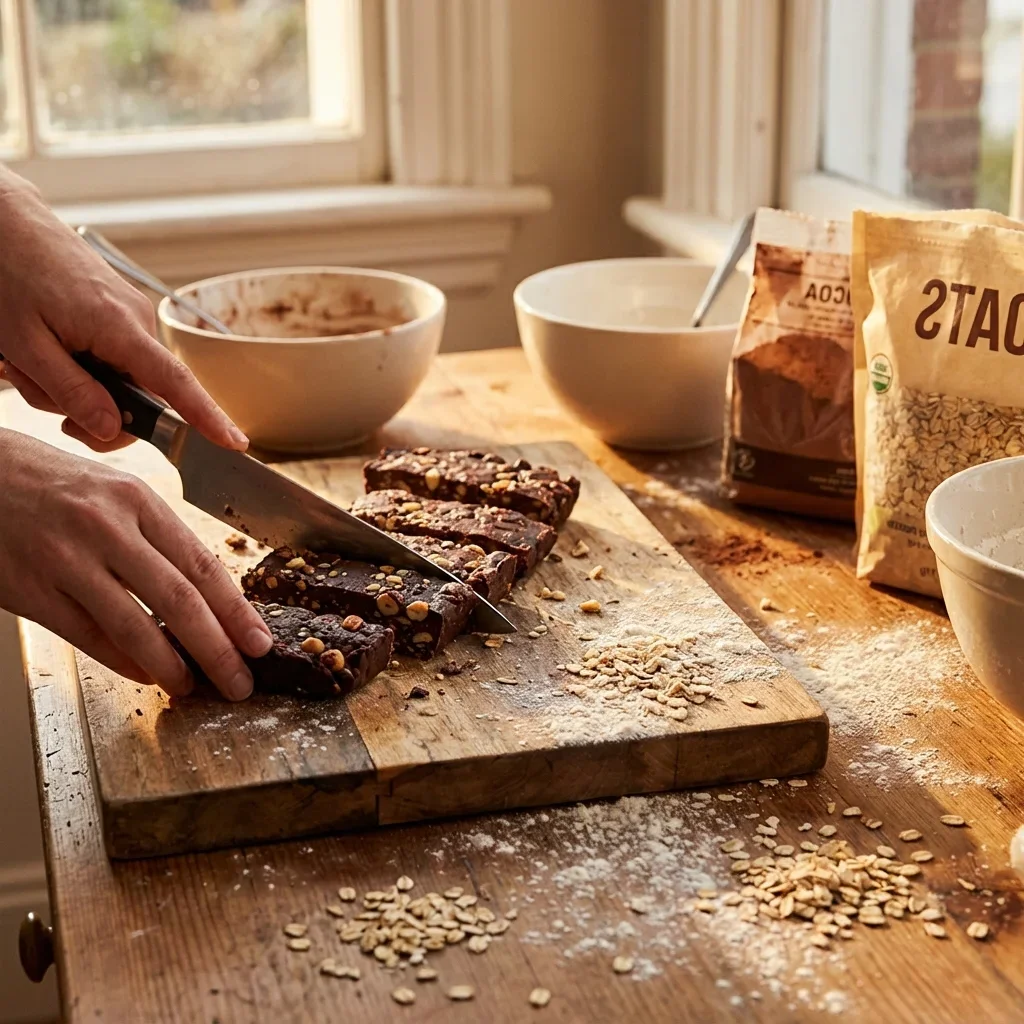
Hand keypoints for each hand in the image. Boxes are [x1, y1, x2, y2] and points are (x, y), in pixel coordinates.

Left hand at [0, 166, 245, 452]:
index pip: (176, 383)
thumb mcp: (26, 346)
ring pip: (118, 381)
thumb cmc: (8, 273)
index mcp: (120, 328)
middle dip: (92, 411)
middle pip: (139, 396)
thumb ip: (72, 392)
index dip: (207, 417)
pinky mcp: (116, 314)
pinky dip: (78, 366)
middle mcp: (136, 322)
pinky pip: (110, 360)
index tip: (234, 442)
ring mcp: (129, 316)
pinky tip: (44, 349)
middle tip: (42, 396)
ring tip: (28, 361)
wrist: (3, 219)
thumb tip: (113, 429)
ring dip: (74, 386)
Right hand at [0, 429, 271, 698]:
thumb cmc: (51, 482)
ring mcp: (66, 561)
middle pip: (179, 600)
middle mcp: (105, 528)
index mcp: (137, 499)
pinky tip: (147, 675)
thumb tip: (202, 597)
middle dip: (218, 649)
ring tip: (194, 687)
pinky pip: (89, 637)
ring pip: (135, 627)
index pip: (202, 565)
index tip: (260, 643)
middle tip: (241, 681)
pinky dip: (124, 662)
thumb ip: (155, 539)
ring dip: (172, 666)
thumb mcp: (113, 491)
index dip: (237, 612)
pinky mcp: (31, 591)